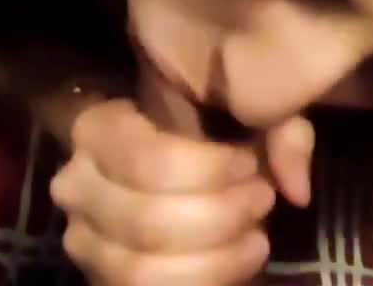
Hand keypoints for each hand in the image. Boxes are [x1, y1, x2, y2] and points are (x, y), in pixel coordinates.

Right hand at [50, 98, 274, 284]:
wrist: (161, 159)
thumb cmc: (199, 121)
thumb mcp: (240, 104)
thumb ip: (278, 127)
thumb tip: (296, 189)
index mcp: (96, 127)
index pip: (148, 162)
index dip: (207, 171)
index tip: (248, 166)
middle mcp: (76, 186)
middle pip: (147, 222)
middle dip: (218, 218)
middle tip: (262, 199)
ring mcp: (84, 240)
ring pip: (143, 271)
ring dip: (214, 259)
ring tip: (256, 237)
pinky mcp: (102, 278)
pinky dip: (204, 283)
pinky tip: (239, 263)